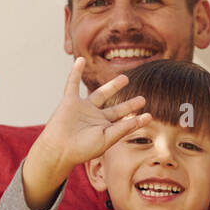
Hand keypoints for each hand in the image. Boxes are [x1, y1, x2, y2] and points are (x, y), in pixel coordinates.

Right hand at [28, 56, 150, 182]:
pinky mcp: (70, 101)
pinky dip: (75, 72)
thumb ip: (123, 128)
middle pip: (115, 109)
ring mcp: (83, 109)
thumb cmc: (83, 148)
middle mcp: (95, 118)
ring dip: (112, 86)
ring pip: (100, 94)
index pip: (123, 122)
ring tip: (125, 78)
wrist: (60, 149)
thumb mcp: (107, 138)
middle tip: (142, 99)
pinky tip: (80, 60)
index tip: (149, 116)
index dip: (136, 119)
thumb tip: (140, 119)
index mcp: (104, 129)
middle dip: (128, 104)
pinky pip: (72, 83)